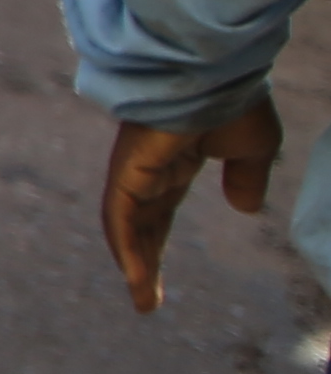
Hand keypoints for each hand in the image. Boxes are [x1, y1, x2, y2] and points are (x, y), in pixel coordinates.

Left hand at [98, 93, 280, 311]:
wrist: (216, 72)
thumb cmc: (235, 99)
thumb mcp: (253, 147)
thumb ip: (247, 177)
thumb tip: (244, 209)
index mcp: (175, 160)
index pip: (160, 209)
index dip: (158, 242)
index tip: (156, 274)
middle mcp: (149, 167)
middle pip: (141, 223)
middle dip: (143, 262)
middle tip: (146, 300)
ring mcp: (134, 167)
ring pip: (128, 224)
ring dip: (136, 264)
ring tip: (144, 301)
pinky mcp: (128, 168)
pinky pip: (120, 214)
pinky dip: (125, 244)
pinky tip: (134, 273)